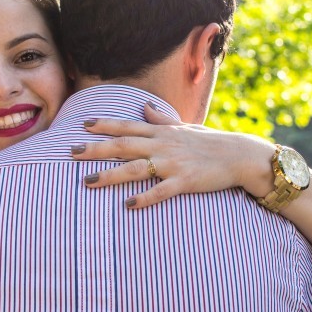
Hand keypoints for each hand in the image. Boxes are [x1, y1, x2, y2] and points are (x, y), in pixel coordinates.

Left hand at [71, 102, 275, 207]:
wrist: (240, 155)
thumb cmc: (211, 142)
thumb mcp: (184, 127)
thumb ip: (161, 118)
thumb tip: (143, 106)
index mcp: (162, 132)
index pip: (127, 126)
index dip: (104, 125)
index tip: (83, 125)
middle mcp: (163, 145)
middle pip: (122, 146)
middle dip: (95, 149)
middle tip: (71, 152)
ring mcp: (173, 163)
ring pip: (135, 168)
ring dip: (110, 175)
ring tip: (87, 182)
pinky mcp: (185, 181)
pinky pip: (161, 191)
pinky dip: (144, 198)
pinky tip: (128, 205)